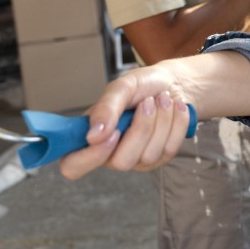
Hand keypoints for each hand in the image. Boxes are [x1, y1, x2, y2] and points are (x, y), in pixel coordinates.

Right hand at [59, 64, 194, 179]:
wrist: (174, 82)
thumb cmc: (142, 85)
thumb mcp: (121, 87)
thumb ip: (105, 109)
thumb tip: (92, 136)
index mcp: (91, 137)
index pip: (73, 166)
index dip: (90, 156)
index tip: (113, 132)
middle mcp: (111, 154)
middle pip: (121, 163)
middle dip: (141, 128)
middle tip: (147, 102)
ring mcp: (137, 160)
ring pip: (149, 155)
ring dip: (161, 120)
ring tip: (162, 98)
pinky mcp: (161, 158)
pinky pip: (170, 150)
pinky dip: (176, 123)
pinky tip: (174, 108)